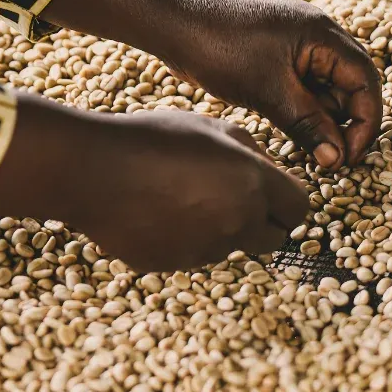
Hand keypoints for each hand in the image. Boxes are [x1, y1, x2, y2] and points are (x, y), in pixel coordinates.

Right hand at [0, 97, 310, 271]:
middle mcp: (237, 223)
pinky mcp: (175, 265)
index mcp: (254, 183)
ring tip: (180, 195)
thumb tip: (268, 170)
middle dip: (262, 222)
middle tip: (232, 198)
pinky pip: (193, 255)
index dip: (288, 200)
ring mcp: (205, 249)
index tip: (272, 194)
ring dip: (219, 229)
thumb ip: (250, 150)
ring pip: (230, 246)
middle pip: (274, 239)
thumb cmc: (151, 137)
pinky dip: (184, 240)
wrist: (92, 170)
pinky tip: (157, 212)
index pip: (300, 209)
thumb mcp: (210, 126)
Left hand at [159, 0, 384, 170]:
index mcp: (323, 34)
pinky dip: (303, 109)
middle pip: (351, 84)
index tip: (351, 156)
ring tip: (309, 149)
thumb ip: (309, 125)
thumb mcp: (269, 92)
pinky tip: (291, 131)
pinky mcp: (277, 54)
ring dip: (323, 118)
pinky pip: (303, 84)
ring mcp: (297, 43)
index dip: (365, 121)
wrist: (174, 21)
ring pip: (326, 87)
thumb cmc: (221, 48)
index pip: (365, 80)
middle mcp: (317, 34)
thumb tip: (337, 159)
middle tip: (331, 159)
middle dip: (346, 123)